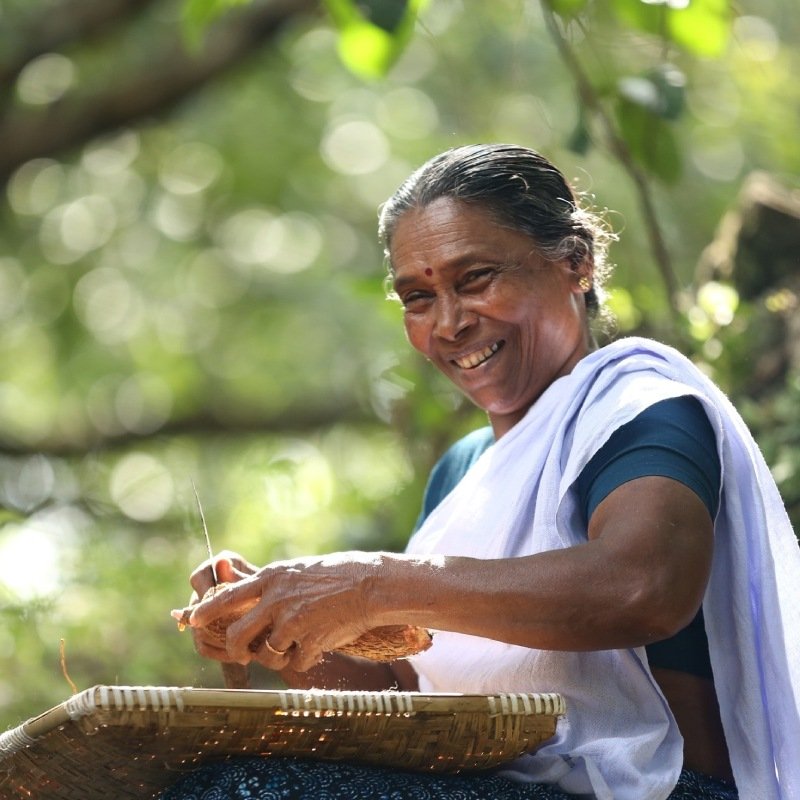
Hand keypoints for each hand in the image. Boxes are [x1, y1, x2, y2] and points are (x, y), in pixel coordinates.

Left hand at [186, 551, 384, 671]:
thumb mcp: (297, 571)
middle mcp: (277, 598)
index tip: (193, 621)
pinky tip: (318, 646)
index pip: (227, 596)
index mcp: (272, 578)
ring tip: (294, 647)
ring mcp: (294, 620)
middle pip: (238, 635)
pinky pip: (296, 663)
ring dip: (278, 658)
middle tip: (243, 656)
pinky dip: (304, 660)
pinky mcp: (312, 640)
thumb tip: (245, 599)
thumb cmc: (336, 575)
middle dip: (237, 651)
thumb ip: (272, 586)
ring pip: (268, 655)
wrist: (370, 585)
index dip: (207, 611)